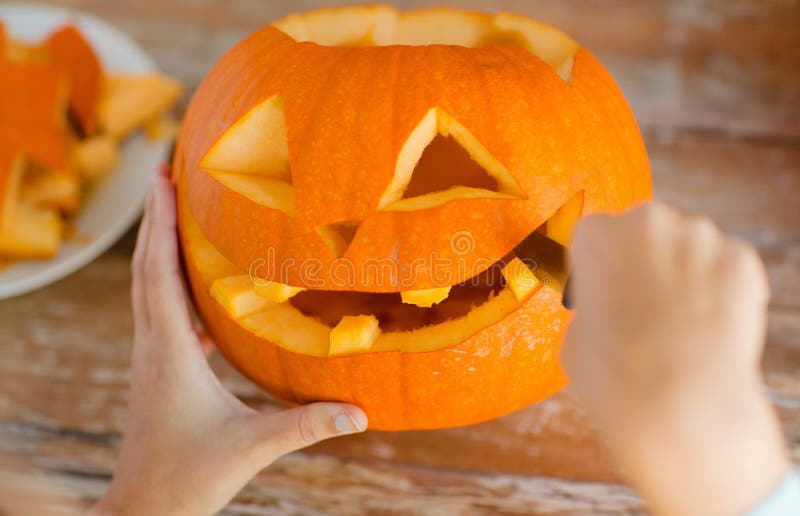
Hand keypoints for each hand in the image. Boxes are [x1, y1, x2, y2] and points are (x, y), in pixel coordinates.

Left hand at [92, 168, 366, 515]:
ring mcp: (151, 356)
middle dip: (153, 217)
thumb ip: (307, 426)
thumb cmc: (189, 478)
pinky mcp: (157, 369)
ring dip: (157, 244)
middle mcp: (152, 346)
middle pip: (145, 267)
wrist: (142, 510)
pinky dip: (171, 281)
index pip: (159, 273)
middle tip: (163, 171)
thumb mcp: (253, 447)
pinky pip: (161, 310)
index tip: (162, 178)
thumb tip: (362, 414)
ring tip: (173, 209)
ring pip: (148, 286)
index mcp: (169, 352)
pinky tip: (197, 282)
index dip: (160, 224)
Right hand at [562, 202, 787, 515]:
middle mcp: (648, 223)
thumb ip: (592, 306)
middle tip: (643, 307)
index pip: (594, 235)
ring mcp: (700, 237)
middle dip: (644, 261)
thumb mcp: (575, 337)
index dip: (601, 265)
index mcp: (597, 236)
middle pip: (645, 231)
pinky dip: (721, 289)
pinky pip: (727, 266)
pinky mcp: (742, 260)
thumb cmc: (615, 377)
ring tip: (679, 323)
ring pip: (689, 246)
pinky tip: (708, 325)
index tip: (607, 288)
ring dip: (684, 272)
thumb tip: (607, 309)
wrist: (679, 406)